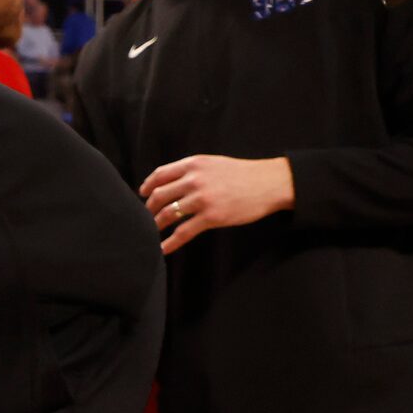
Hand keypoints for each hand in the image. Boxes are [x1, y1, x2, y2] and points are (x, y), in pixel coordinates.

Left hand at [139, 155, 293, 252]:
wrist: (270, 183)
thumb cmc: (242, 174)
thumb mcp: (214, 164)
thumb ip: (192, 171)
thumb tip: (170, 184)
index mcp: (194, 164)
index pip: (160, 175)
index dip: (147, 186)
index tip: (142, 195)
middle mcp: (194, 179)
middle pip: (159, 196)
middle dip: (149, 209)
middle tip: (146, 217)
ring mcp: (202, 198)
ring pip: (167, 214)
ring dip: (155, 225)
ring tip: (151, 232)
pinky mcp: (211, 216)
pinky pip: (183, 232)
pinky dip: (169, 243)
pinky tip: (163, 249)